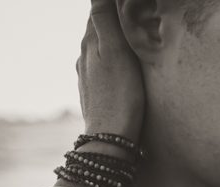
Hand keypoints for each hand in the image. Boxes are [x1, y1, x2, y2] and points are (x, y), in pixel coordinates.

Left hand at [78, 1, 144, 141]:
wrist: (110, 140)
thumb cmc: (119, 97)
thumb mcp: (116, 52)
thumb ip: (105, 20)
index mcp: (89, 43)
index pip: (98, 11)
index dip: (114, 5)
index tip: (132, 7)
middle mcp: (84, 58)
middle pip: (98, 30)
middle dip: (113, 22)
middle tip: (135, 21)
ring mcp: (88, 77)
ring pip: (101, 51)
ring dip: (114, 44)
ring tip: (132, 43)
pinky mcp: (95, 94)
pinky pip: (104, 69)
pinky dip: (114, 62)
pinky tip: (124, 70)